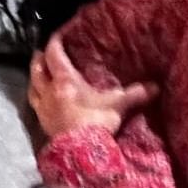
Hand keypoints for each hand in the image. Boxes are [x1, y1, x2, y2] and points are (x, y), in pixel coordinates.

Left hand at [27, 32, 152, 138]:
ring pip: (32, 88)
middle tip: (41, 53)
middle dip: (39, 59)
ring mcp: (43, 108)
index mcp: (65, 80)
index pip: (54, 55)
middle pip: (37, 70)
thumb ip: (135, 94)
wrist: (80, 152)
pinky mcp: (42, 123)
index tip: (56, 35)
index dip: (54, 43)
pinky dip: (36, 99)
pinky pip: (35, 106)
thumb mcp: (118, 105)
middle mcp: (49, 91)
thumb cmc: (96, 122)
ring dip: (34, 79)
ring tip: (37, 75)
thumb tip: (155, 87)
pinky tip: (41, 101)